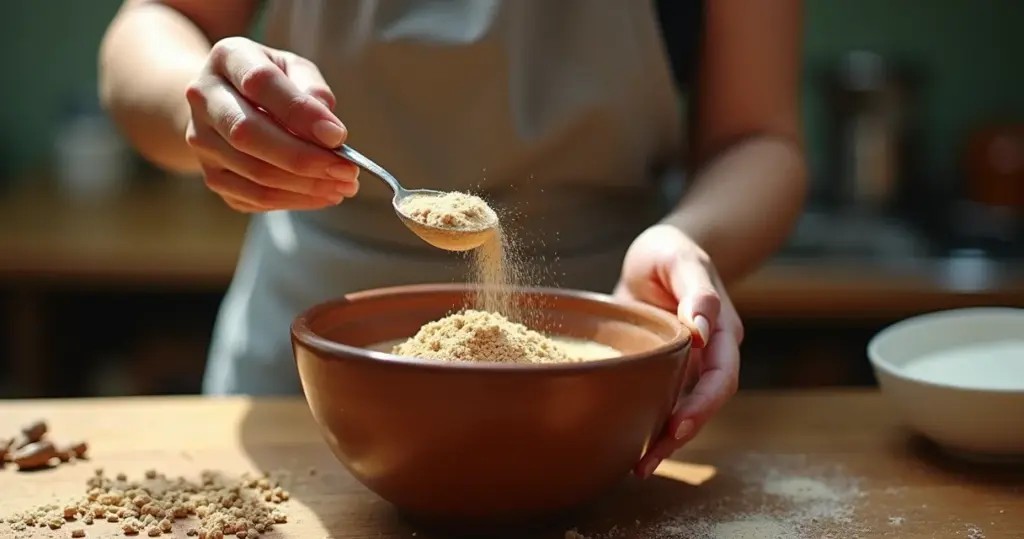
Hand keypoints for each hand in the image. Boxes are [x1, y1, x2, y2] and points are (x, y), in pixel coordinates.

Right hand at [183, 37, 358, 211]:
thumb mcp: (294, 70)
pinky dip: (294, 200)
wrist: (227, 104)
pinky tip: (323, 195)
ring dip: (305, 185)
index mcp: (227, 58)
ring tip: (344, 186)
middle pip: (247, 134)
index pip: (260, 83)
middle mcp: (204, 98)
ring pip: (253, 172)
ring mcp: (201, 140)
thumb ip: (313, 91)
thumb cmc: (272, 84)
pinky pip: (254, 197)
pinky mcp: (212, 175)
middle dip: (303, 157)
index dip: (300, 112)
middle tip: (347, 170)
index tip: (338, 135)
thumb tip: (329, 132)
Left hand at [613, 224, 743, 477]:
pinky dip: (648, 423)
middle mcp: (711, 354)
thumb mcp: (683, 260)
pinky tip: (626, 446)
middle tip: (649, 461)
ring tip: (637, 468)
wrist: (660, 254)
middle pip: (704, 404)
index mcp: (724, 330)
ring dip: (664, 439)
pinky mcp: (663, 368)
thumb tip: (704, 331)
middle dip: (681, 434)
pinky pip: (660, 400)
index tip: (678, 427)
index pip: (722, 377)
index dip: (703, 405)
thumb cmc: (672, 250)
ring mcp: (688, 364)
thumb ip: (698, 291)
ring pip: (682, 409)